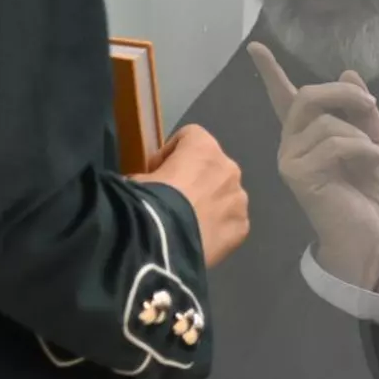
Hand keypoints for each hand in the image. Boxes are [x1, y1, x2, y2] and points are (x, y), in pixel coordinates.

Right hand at [134, 124, 249, 266]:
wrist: (167, 242)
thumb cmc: (151, 201)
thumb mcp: (135, 180)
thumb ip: (148, 176)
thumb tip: (145, 185)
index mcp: (203, 147)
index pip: (189, 136)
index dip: (170, 153)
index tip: (156, 172)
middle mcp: (228, 167)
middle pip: (211, 166)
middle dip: (195, 179)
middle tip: (173, 200)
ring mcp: (239, 198)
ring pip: (225, 194)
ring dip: (209, 203)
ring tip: (187, 222)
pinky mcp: (243, 226)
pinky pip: (229, 221)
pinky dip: (217, 227)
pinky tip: (199, 238)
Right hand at [246, 42, 378, 288]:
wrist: (371, 234)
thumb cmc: (371, 193)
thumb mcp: (377, 142)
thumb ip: (362, 111)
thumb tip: (348, 72)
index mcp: (307, 134)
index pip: (283, 97)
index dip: (270, 71)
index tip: (255, 46)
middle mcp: (292, 143)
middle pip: (307, 95)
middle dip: (343, 93)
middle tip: (370, 104)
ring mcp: (290, 158)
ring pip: (325, 121)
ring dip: (361, 134)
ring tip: (375, 155)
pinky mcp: (297, 174)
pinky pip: (332, 143)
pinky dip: (362, 148)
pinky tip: (376, 161)